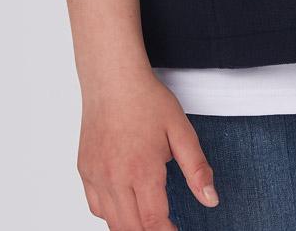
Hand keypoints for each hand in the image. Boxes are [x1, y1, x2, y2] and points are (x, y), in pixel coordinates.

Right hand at [78, 69, 217, 227]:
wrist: (113, 78)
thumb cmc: (147, 100)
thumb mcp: (181, 130)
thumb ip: (197, 168)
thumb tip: (211, 199)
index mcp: (142, 171)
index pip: (154, 222)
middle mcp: (115, 179)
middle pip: (131, 228)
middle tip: (165, 226)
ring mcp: (96, 176)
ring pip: (111, 222)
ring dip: (130, 226)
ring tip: (147, 219)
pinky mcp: (84, 170)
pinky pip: (95, 206)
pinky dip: (110, 214)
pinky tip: (124, 204)